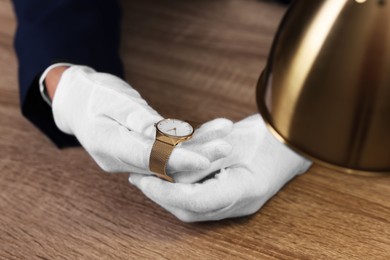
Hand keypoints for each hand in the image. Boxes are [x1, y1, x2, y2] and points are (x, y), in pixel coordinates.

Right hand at [50, 65, 232, 174]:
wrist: (78, 101)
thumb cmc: (94, 94)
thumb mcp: (113, 100)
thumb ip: (137, 119)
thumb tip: (161, 134)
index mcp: (108, 146)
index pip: (148, 158)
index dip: (178, 160)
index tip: (205, 160)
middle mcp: (120, 159)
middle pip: (163, 164)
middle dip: (196, 156)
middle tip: (225, 146)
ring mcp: (129, 159)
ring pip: (168, 160)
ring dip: (197, 150)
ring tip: (223, 136)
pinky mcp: (139, 153)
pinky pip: (165, 152)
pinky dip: (186, 144)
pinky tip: (209, 134)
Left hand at [130, 114, 311, 221]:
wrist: (292, 137)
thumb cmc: (267, 135)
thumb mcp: (231, 140)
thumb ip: (200, 159)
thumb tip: (169, 170)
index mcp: (243, 191)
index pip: (194, 202)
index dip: (164, 192)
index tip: (141, 179)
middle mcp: (238, 204)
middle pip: (190, 210)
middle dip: (161, 194)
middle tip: (139, 177)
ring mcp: (237, 203)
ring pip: (193, 206)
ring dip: (169, 192)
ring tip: (149, 175)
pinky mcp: (232, 195)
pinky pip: (202, 197)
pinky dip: (182, 188)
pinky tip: (170, 175)